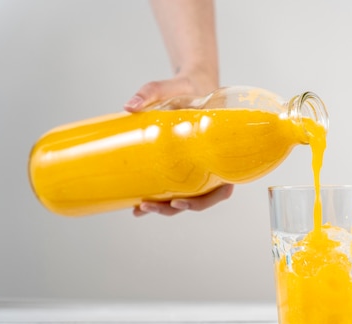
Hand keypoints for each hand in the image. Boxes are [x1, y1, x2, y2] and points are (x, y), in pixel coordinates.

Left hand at [124, 76, 232, 216]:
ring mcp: (200, 168)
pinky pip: (178, 186)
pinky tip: (139, 204)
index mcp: (222, 154)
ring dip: (165, 208)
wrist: (194, 86)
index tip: (177, 200)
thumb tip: (129, 106)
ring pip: (189, 197)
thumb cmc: (193, 89)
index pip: (220, 190)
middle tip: (146, 206)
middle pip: (200, 200)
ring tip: (140, 209)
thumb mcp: (176, 87)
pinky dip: (161, 197)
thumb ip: (153, 92)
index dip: (201, 202)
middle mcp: (214, 166)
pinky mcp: (187, 166)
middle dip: (172, 208)